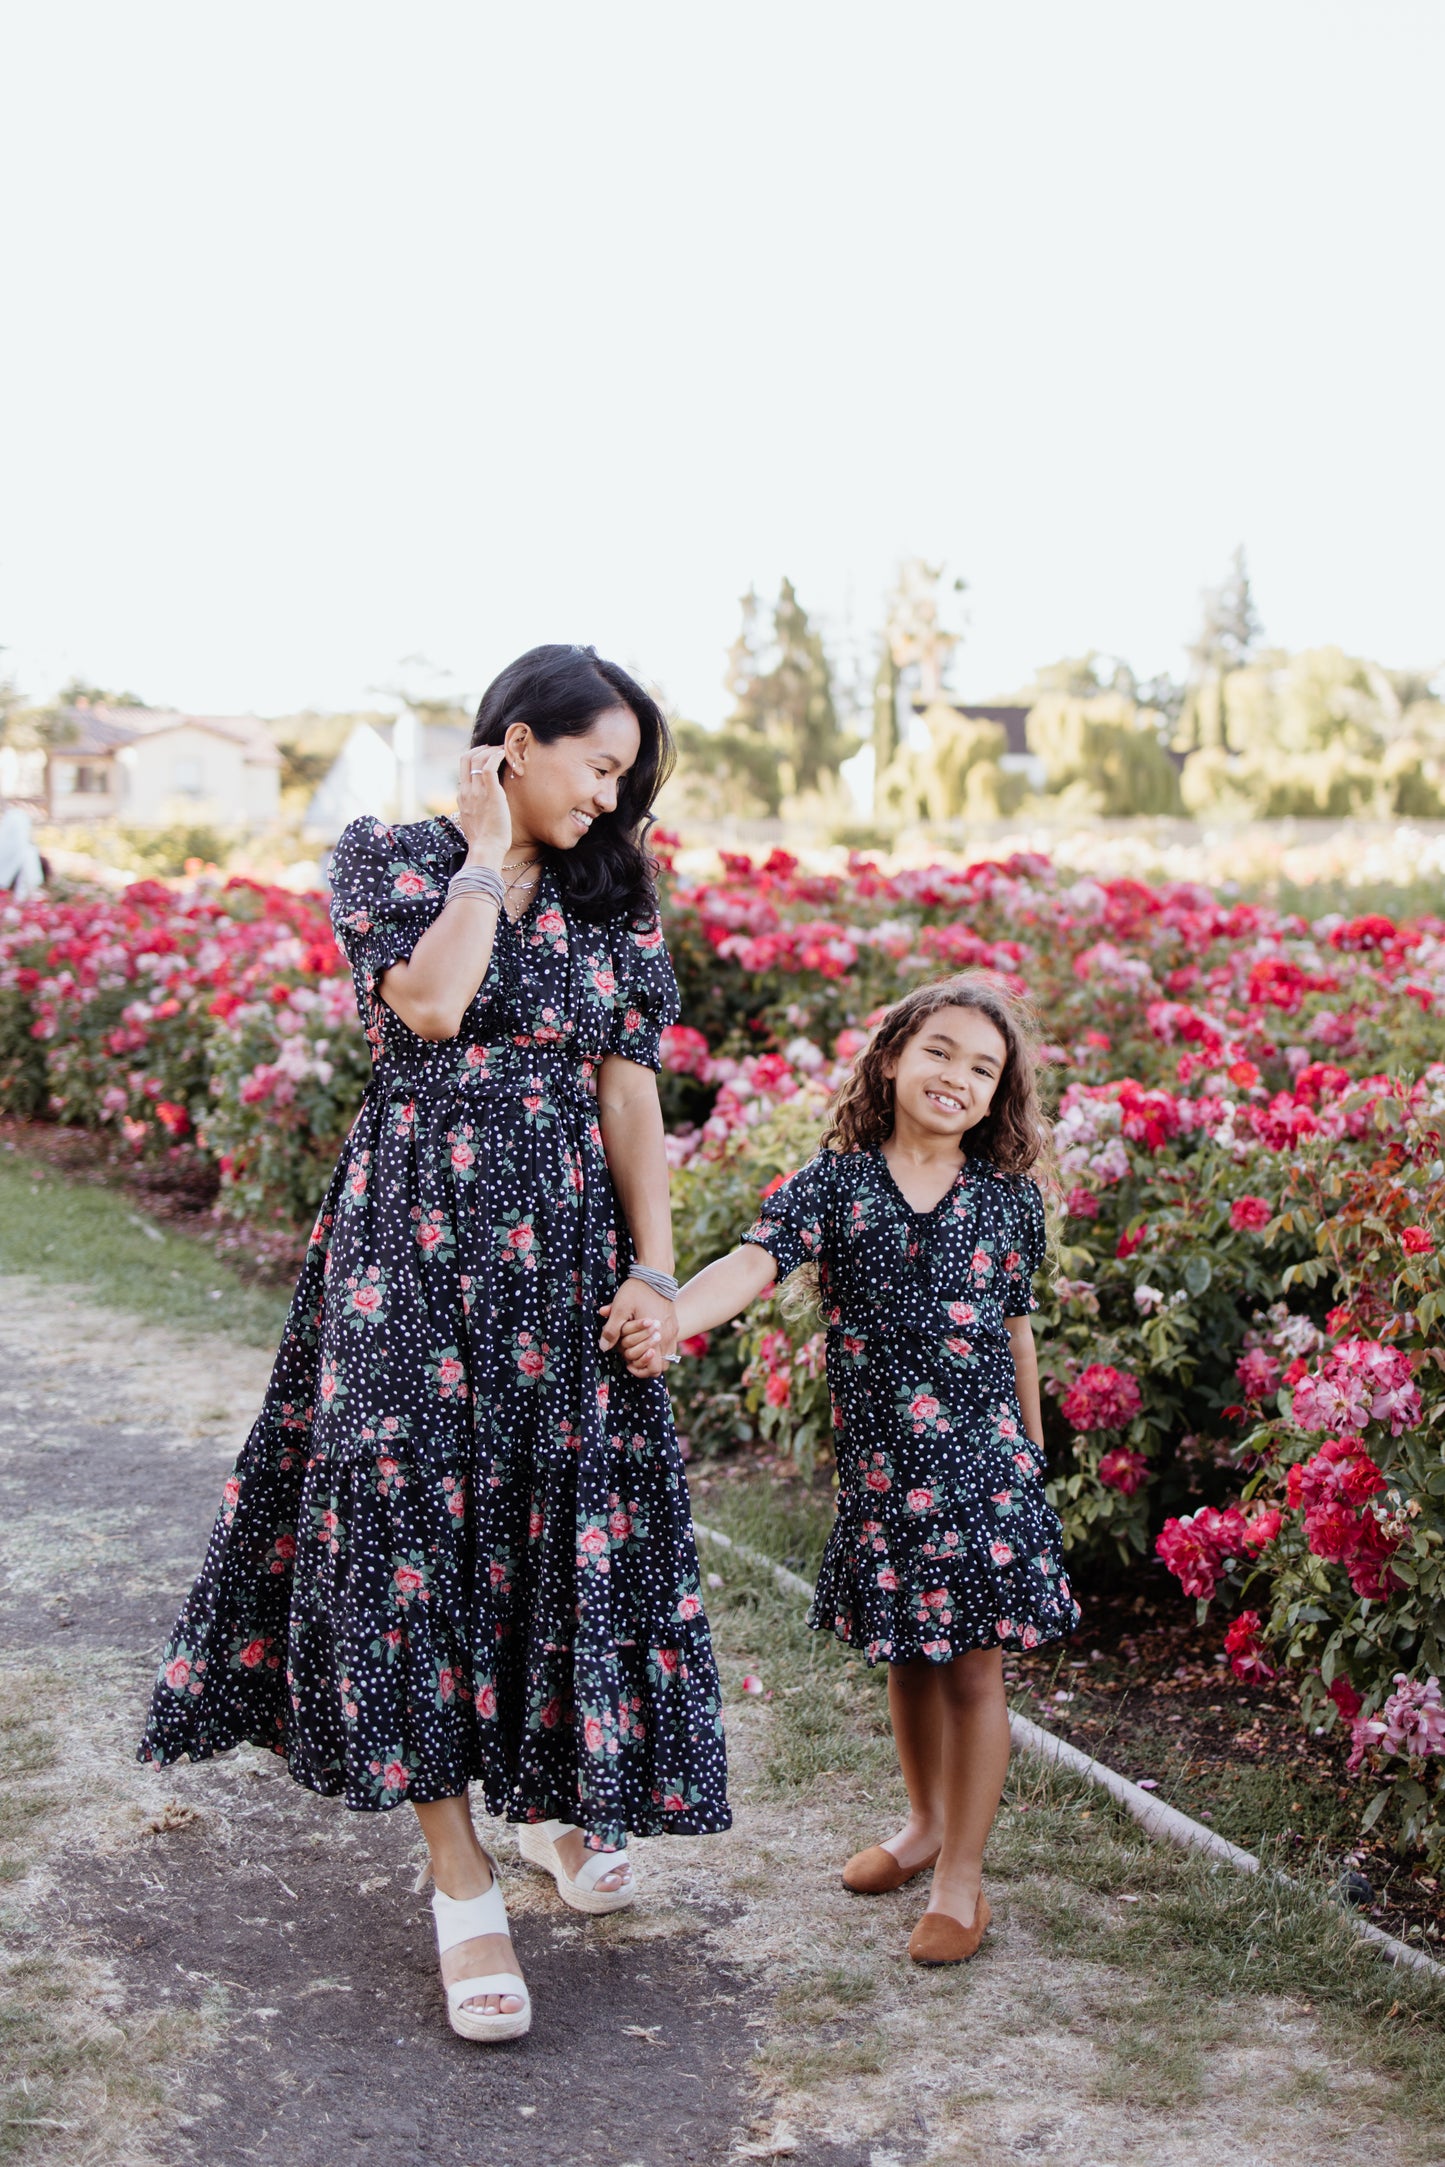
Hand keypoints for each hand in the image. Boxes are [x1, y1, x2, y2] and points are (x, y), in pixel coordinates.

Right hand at [456, 748, 510, 865]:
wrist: (485, 849)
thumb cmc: (485, 841)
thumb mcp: (474, 821)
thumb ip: (476, 808)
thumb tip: (485, 803)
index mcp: (462, 796)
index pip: (462, 768)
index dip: (474, 757)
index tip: (487, 756)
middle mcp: (466, 791)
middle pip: (466, 758)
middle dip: (481, 749)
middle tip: (495, 749)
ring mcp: (477, 791)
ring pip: (478, 759)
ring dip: (492, 750)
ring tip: (504, 751)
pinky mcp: (490, 792)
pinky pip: (489, 766)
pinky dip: (497, 755)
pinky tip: (505, 754)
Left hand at [598, 1280, 675, 1367]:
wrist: (655, 1273)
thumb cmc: (637, 1290)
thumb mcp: (619, 1309)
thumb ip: (611, 1330)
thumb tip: (604, 1348)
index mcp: (656, 1336)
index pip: (655, 1368)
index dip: (640, 1369)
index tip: (628, 1361)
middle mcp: (668, 1337)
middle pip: (661, 1367)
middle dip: (644, 1363)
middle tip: (630, 1354)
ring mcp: (673, 1332)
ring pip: (667, 1358)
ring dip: (653, 1357)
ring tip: (638, 1348)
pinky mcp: (674, 1325)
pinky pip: (669, 1347)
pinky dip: (659, 1348)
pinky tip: (646, 1339)